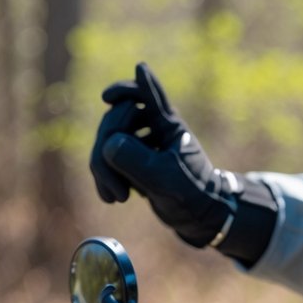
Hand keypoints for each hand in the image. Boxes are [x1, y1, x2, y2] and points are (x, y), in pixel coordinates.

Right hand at [89, 62, 236, 248]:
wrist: (199, 214)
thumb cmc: (191, 192)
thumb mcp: (164, 178)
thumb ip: (136, 159)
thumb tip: (108, 145)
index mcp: (168, 124)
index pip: (146, 94)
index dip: (127, 89)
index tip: (107, 96)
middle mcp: (152, 127)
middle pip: (114, 120)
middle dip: (106, 151)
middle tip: (117, 186)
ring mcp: (140, 142)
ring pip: (105, 141)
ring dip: (103, 168)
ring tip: (117, 197)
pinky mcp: (130, 159)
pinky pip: (105, 159)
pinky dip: (104, 178)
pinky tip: (111, 198)